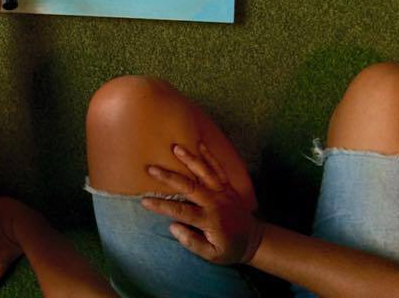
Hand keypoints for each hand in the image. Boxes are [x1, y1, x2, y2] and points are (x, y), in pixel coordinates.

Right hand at [141, 143, 264, 264]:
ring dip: (190, 159)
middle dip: (169, 177)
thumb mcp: (212, 255)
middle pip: (189, 187)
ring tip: (175, 148)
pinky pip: (218, 169)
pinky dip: (210, 156)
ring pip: (205, 173)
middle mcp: (215, 203)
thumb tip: (173, 226)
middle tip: (151, 168)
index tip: (144, 201)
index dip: (161, 206)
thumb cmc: (229, 248)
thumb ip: (192, 242)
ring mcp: (222, 192)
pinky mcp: (228, 186)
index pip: (181, 211)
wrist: (254, 240)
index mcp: (209, 220)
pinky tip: (200, 144)